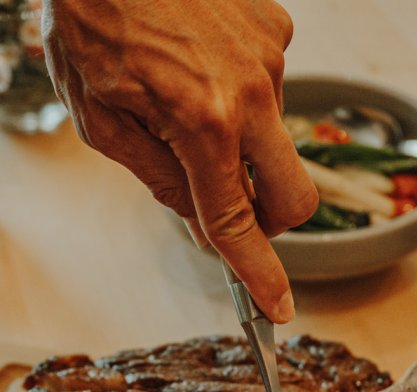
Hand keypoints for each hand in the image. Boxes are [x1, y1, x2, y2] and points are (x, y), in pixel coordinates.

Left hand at [41, 0, 317, 322]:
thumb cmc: (92, 20)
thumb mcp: (103, 121)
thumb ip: (160, 179)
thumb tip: (200, 220)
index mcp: (202, 124)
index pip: (239, 224)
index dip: (260, 276)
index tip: (278, 308)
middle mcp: (250, 94)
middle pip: (295, 198)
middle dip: (272, 220)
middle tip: (234, 208)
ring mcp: (270, 59)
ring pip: (275, 140)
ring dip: (243, 144)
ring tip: (189, 101)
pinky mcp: (276, 29)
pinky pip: (271, 88)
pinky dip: (242, 96)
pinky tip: (203, 66)